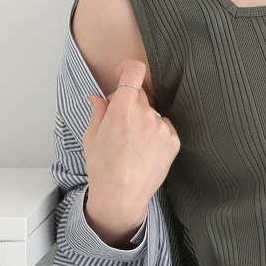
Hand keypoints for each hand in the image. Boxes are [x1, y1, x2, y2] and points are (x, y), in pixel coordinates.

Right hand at [82, 59, 180, 242]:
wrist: (121, 195)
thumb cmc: (103, 167)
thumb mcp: (92, 136)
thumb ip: (99, 111)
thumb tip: (99, 98)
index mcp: (123, 110)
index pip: (134, 72)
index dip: (128, 69)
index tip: (124, 73)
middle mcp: (145, 115)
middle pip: (141, 95)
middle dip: (130, 102)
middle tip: (119, 121)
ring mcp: (162, 128)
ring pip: (152, 112)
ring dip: (143, 119)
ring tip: (131, 143)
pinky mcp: (173, 141)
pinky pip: (164, 127)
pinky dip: (155, 133)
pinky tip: (144, 149)